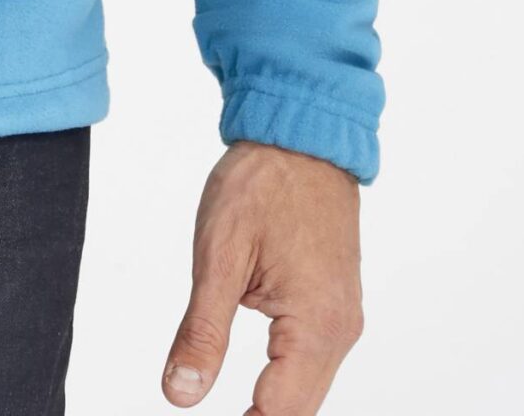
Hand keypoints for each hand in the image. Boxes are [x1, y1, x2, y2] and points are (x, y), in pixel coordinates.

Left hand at [163, 140, 364, 414]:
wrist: (301, 135)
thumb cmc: (263, 183)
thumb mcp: (219, 256)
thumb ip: (202, 332)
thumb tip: (181, 395)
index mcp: (315, 325)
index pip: (280, 413)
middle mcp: (339, 331)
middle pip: (299, 409)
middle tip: (210, 408)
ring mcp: (342, 319)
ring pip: (308, 389)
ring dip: (272, 405)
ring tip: (231, 409)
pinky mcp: (335, 305)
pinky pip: (313, 362)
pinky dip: (285, 380)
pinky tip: (256, 386)